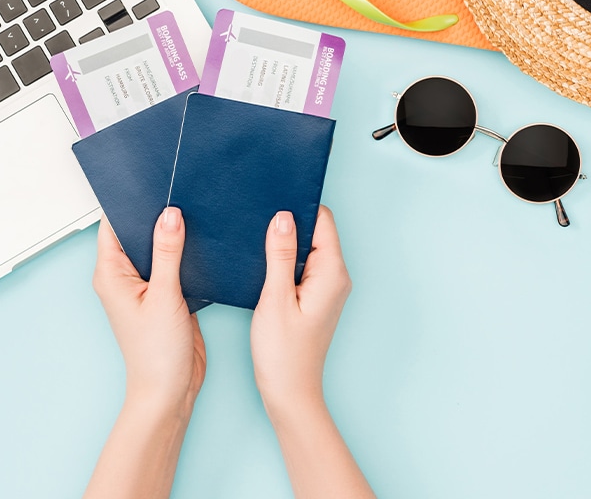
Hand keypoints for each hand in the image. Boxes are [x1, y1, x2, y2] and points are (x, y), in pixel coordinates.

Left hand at [93, 208, 205, 412]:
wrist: (171, 389)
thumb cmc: (156, 354)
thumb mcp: (164, 296)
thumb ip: (167, 252)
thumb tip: (169, 215)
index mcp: (111, 274)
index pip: (114, 226)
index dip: (129, 202)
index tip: (149, 182)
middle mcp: (125, 277)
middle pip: (138, 233)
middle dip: (156, 214)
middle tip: (179, 191)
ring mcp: (146, 285)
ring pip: (158, 247)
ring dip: (174, 234)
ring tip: (194, 210)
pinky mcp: (166, 293)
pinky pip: (174, 262)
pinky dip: (186, 252)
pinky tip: (202, 241)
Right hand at [250, 206, 351, 414]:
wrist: (289, 392)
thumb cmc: (283, 352)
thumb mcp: (275, 298)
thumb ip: (281, 255)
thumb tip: (283, 218)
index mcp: (332, 273)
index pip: (322, 221)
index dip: (298, 206)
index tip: (271, 199)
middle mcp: (335, 277)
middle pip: (316, 231)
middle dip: (289, 222)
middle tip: (257, 214)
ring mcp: (326, 288)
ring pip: (307, 248)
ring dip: (284, 241)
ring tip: (255, 236)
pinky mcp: (314, 297)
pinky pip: (302, 266)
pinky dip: (284, 260)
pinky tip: (261, 261)